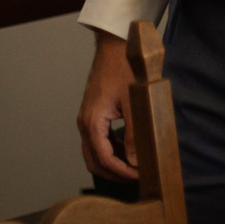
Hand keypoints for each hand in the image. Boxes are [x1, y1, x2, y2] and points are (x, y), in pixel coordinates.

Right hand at [77, 31, 137, 181]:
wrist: (115, 45)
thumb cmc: (124, 68)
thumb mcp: (134, 103)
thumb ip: (134, 134)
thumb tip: (135, 161)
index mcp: (92, 121)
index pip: (104, 159)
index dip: (122, 172)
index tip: (139, 176)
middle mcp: (85, 122)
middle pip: (94, 161)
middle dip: (114, 173)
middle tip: (136, 177)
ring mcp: (87, 118)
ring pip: (94, 152)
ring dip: (112, 163)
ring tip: (134, 167)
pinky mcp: (94, 114)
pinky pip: (98, 140)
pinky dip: (111, 150)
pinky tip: (127, 151)